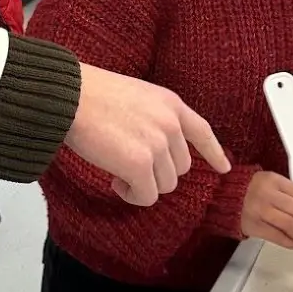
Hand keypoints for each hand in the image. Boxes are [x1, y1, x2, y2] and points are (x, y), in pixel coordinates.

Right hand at [65, 63, 230, 205]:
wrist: (69, 96)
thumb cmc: (90, 95)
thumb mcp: (135, 96)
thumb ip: (153, 118)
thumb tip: (155, 149)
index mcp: (170, 104)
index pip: (202, 131)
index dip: (214, 152)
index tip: (224, 168)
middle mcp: (170, 123)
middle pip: (180, 168)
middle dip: (156, 173)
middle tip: (128, 165)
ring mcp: (158, 144)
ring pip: (165, 185)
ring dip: (142, 185)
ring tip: (118, 171)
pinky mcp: (140, 164)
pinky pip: (147, 196)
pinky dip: (131, 195)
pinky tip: (115, 181)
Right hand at [240, 171, 292, 248]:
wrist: (222, 196)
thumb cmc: (249, 190)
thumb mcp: (270, 183)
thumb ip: (289, 194)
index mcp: (274, 180)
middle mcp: (268, 194)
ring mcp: (259, 210)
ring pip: (290, 225)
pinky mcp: (252, 225)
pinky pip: (277, 236)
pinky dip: (289, 243)